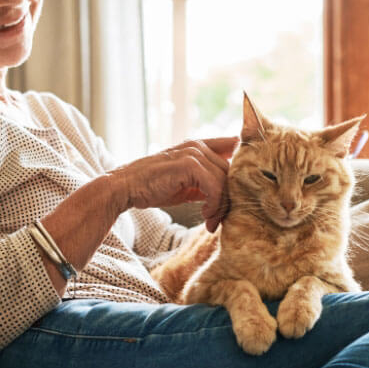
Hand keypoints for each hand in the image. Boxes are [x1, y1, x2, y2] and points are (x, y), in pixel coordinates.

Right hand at [109, 137, 237, 231]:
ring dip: (221, 206)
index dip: (242, 164)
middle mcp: (197, 146)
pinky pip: (215, 187)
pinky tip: (205, 216)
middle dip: (230, 198)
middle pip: (232, 171)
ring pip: (226, 180)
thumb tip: (227, 195)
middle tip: (218, 219)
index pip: (233, 146)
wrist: (126, 187)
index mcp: (197, 146)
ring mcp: (193, 154)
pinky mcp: (189, 165)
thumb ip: (206, 182)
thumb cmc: (152, 187)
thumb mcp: (185, 183)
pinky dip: (214, 205)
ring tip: (211, 221)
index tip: (242, 189)